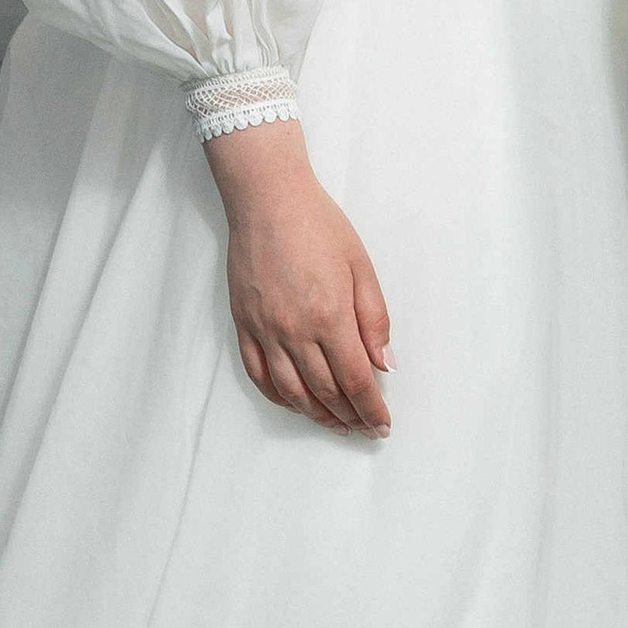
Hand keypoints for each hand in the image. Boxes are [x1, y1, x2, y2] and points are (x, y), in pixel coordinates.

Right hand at [204, 124, 391, 436]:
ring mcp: (265, 330)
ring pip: (291, 392)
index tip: (382, 424)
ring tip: (337, 424)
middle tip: (366, 428)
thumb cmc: (319, 226)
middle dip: (350, 416)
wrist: (267, 200)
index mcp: (329, 316)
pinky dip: (279, 397)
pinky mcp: (243, 324)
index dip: (371, 408)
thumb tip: (385, 365)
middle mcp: (294, 331)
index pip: (355, 380)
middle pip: (326, 392)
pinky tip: (296, 403)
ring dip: (317, 415)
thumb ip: (374, 320)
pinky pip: (258, 375)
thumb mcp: (362, 267)